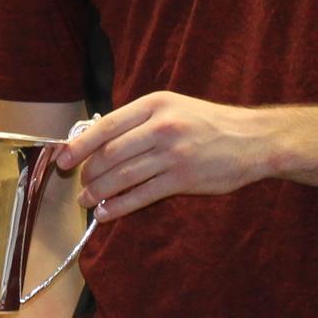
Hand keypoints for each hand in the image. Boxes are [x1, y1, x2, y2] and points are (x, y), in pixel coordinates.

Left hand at [54, 90, 271, 220]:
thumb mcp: (174, 108)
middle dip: (88, 172)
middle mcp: (162, 127)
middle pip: (111, 153)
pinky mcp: (183, 179)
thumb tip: (100, 141)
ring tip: (87, 201)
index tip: (63, 158)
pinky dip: (120, 206)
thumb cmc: (210, 124)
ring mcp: (173, 154)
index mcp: (155, 104)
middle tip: (78, 183)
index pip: (106, 125)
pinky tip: (107, 212)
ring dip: (99, 191)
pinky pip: (142, 195)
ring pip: (123, 175)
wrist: (254, 140)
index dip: (80, 144)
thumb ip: (140, 121)